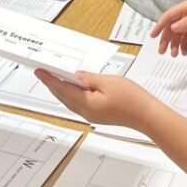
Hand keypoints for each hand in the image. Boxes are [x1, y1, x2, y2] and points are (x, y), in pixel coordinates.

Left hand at [35, 69, 156, 128]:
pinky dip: (72, 95)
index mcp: (86, 104)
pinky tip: (73, 88)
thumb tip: (77, 76)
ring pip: (70, 101)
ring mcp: (92, 115)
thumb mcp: (108, 82)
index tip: (40, 71)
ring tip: (54, 79)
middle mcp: (86, 112)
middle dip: (52, 85)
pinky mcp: (99, 115)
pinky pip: (79, 104)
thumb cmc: (131, 99)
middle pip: (64, 97)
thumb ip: (90, 79)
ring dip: (61, 90)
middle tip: (43, 73)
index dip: (49, 80)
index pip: (62, 89)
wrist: (146, 115)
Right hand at [151, 0, 186, 56]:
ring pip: (179, 34)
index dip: (160, 26)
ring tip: (175, 55)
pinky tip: (184, 52)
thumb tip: (173, 27)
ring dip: (175, 44)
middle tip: (162, 51)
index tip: (153, 36)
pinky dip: (184, 45)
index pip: (169, 16)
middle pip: (172, 27)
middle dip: (167, 39)